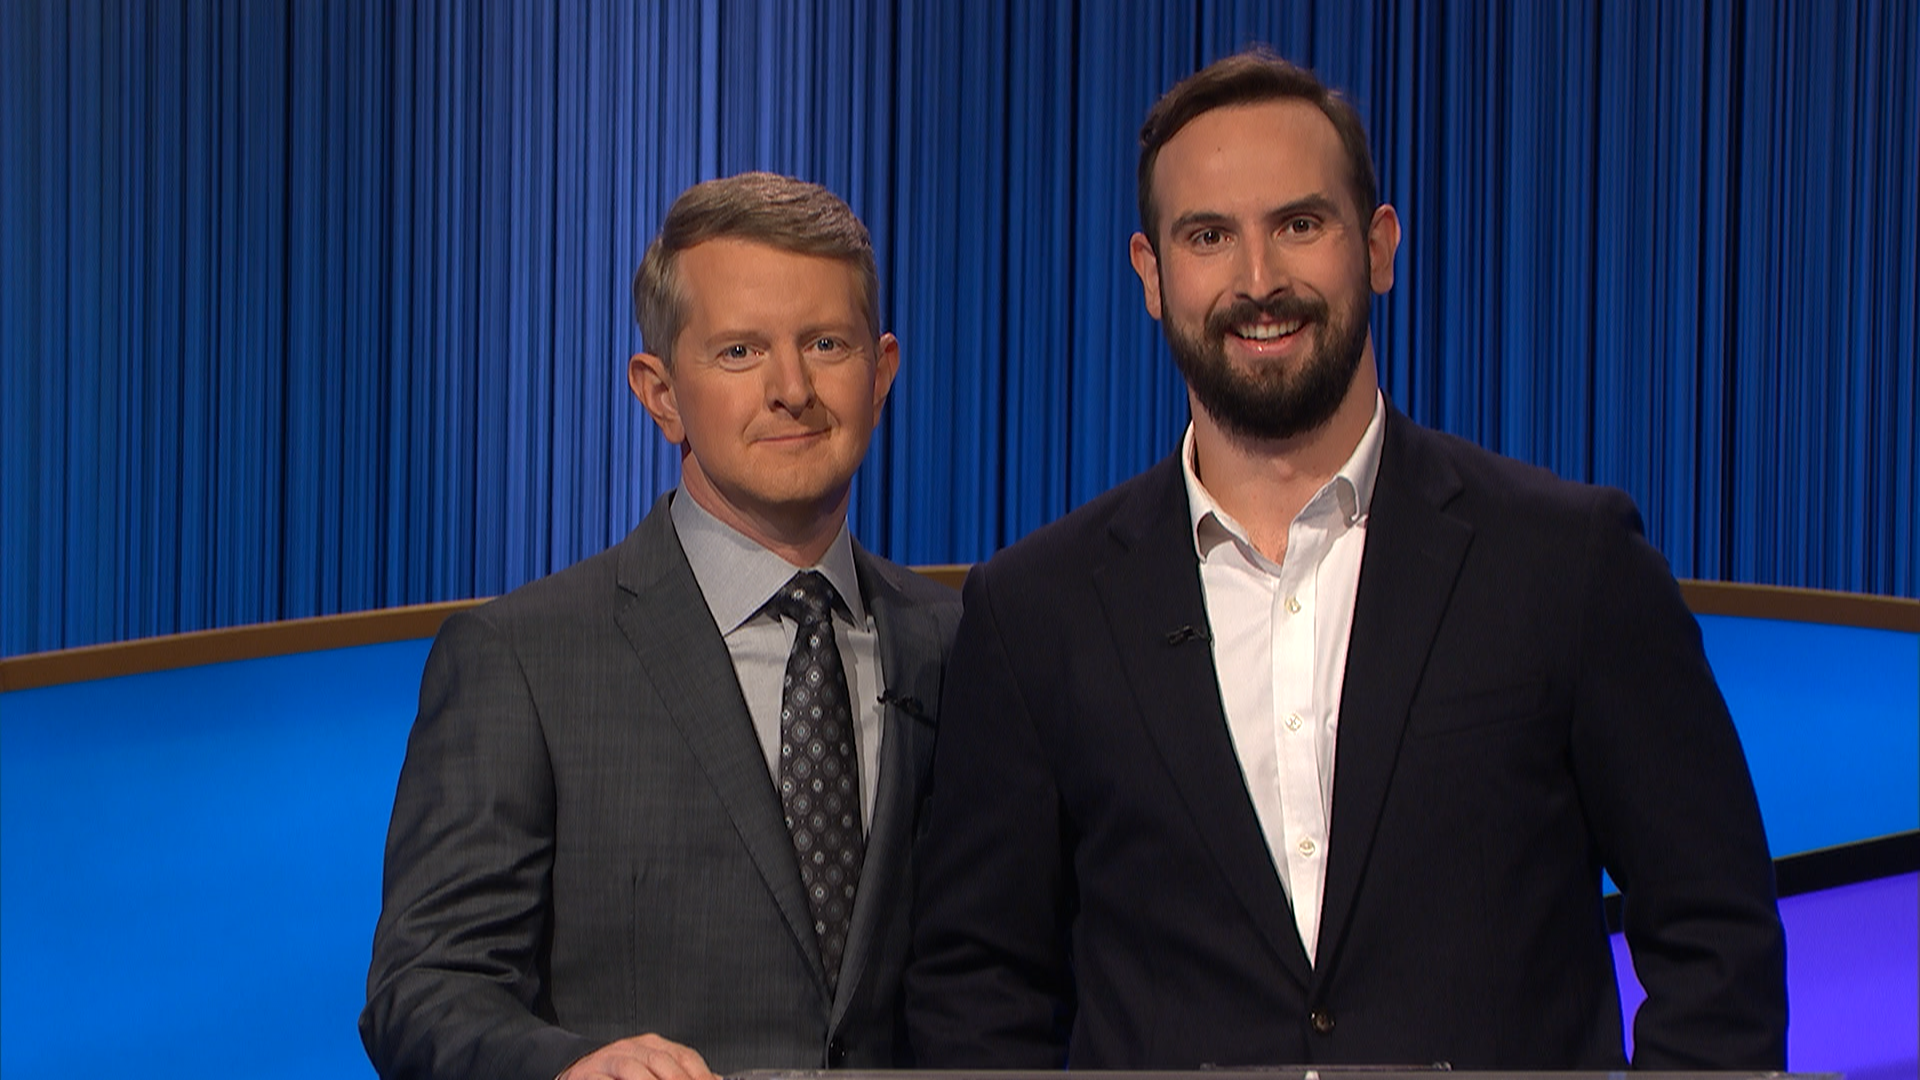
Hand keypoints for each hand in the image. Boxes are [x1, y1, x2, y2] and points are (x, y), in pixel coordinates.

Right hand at [558, 1034, 718, 1079]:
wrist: (576, 1071)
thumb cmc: (618, 1075)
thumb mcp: (652, 1070)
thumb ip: (681, 1072)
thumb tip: (717, 1079)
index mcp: (653, 1045)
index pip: (684, 1056)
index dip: (700, 1074)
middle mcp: (632, 1048)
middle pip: (662, 1062)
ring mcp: (609, 1059)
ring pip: (634, 1069)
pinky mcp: (586, 1075)